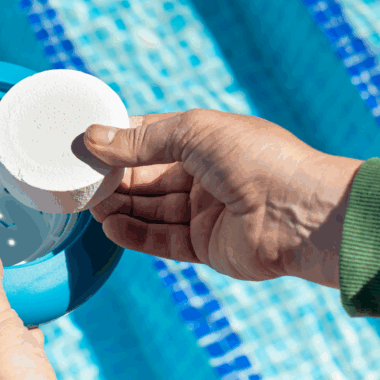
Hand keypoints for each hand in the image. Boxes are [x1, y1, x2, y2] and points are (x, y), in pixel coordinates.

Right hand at [84, 110, 362, 287]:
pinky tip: (110, 225)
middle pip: (147, 177)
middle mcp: (206, 176)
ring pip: (151, 209)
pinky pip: (162, 239)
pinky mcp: (205, 246)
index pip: (152, 138)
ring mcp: (205, 212)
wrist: (302, 214)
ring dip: (119, 206)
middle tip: (78, 179)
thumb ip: (142, 140)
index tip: (84, 144)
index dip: (120, 141)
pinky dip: (134, 233)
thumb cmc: (258, 160)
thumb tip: (93, 138)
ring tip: (88, 204)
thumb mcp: (195, 133)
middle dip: (114, 178)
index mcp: (207, 141)